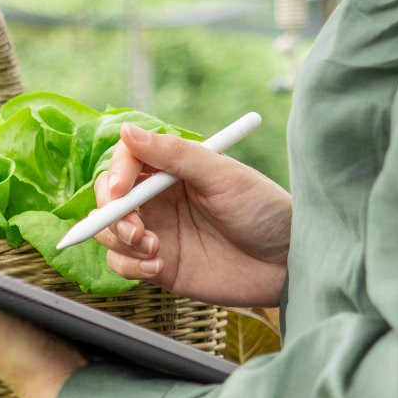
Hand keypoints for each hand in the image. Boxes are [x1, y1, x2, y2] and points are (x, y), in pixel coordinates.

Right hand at [97, 124, 291, 306]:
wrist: (289, 263)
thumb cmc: (264, 211)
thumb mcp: (223, 175)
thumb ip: (175, 154)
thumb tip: (126, 129)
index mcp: (173, 171)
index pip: (126, 163)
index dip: (116, 176)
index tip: (123, 192)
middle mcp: (159, 200)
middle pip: (109, 198)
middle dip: (111, 213)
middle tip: (135, 229)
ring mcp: (157, 234)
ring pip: (108, 232)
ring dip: (119, 240)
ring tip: (154, 248)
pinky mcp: (160, 267)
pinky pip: (122, 264)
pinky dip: (129, 267)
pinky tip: (158, 267)